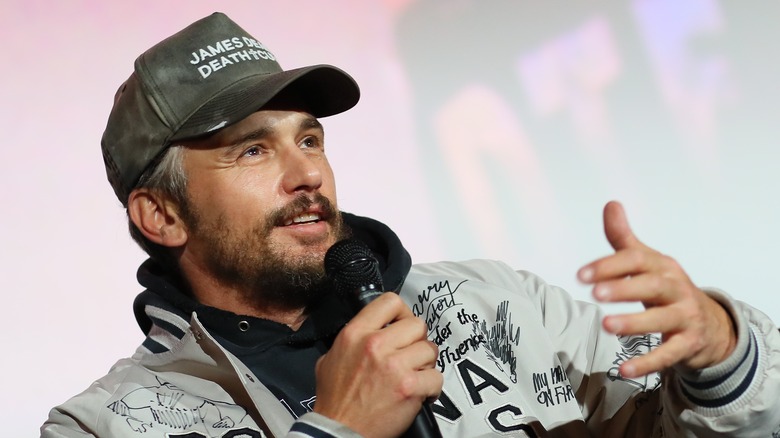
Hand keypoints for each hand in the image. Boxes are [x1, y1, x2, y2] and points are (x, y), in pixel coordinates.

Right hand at [314, 292, 441, 437]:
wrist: (339, 430)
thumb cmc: (335, 399)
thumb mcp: (330, 358)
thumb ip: (352, 338)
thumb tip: (370, 328)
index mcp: (356, 333)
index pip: (390, 301)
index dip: (402, 312)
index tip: (402, 324)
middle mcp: (375, 344)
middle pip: (417, 325)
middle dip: (417, 340)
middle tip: (410, 354)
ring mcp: (394, 366)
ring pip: (430, 349)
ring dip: (425, 363)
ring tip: (414, 374)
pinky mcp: (409, 387)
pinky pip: (436, 377)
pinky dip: (432, 387)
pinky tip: (421, 392)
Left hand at [577, 201, 736, 377]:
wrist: (711, 324)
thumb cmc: (666, 288)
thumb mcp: (647, 262)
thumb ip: (623, 238)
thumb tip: (610, 204)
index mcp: (662, 266)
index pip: (635, 261)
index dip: (608, 266)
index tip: (580, 276)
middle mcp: (676, 289)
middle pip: (651, 287)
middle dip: (623, 289)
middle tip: (595, 294)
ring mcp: (685, 317)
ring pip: (661, 320)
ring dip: (634, 323)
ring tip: (606, 326)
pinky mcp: (688, 344)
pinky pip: (668, 355)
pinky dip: (647, 363)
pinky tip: (624, 370)